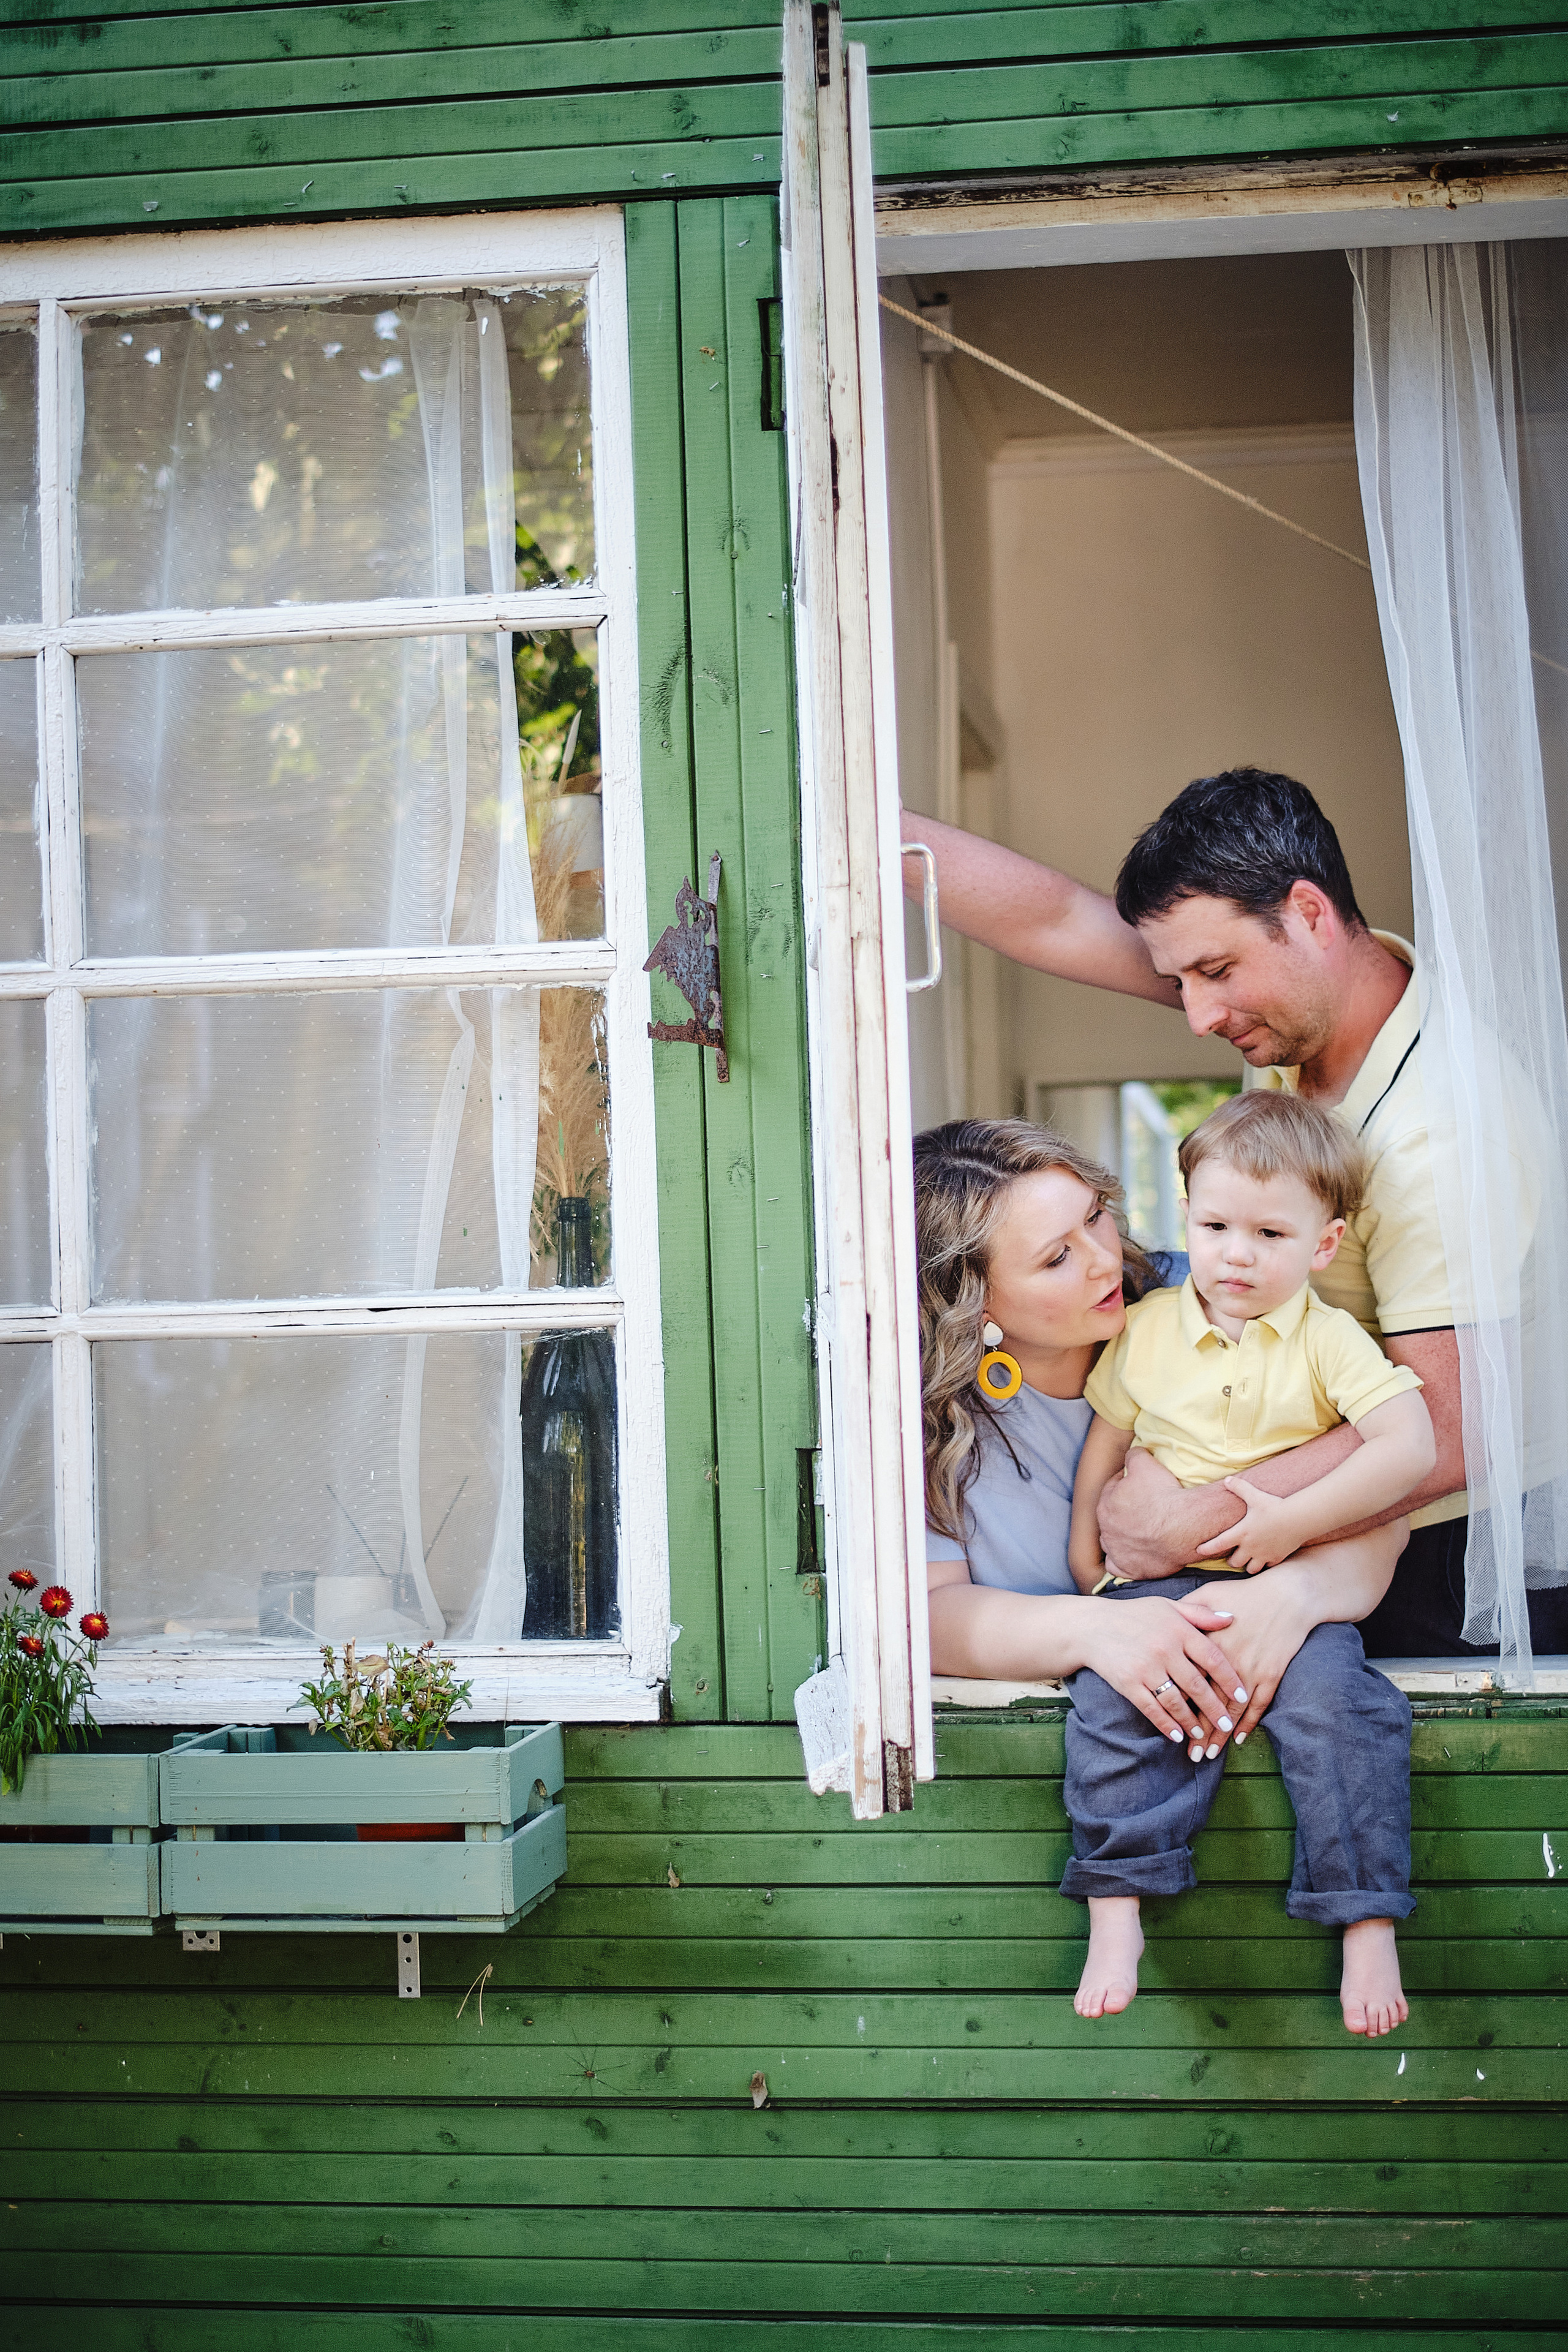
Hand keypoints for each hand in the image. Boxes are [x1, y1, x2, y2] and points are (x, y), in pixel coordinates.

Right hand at [1079, 1597, 1250, 1750]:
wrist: (1091, 1626)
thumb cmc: (1133, 1614)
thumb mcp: (1167, 1606)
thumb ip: (1200, 1613)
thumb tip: (1232, 1618)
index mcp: (1178, 1629)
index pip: (1213, 1658)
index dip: (1230, 1679)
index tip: (1242, 1696)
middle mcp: (1164, 1649)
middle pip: (1197, 1685)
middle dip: (1215, 1709)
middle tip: (1227, 1724)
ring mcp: (1146, 1668)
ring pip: (1176, 1702)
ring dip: (1192, 1722)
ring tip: (1203, 1734)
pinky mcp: (1128, 1683)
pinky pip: (1152, 1709)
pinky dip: (1166, 1724)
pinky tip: (1177, 1735)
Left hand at [1096, 1447, 1193, 1580]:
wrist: (1183, 1526)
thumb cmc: (1164, 1494)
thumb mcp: (1146, 1463)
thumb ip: (1133, 1455)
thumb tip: (1132, 1454)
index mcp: (1105, 1503)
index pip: (1113, 1489)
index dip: (1127, 1484)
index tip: (1141, 1485)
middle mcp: (1105, 1528)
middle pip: (1112, 1515)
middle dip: (1125, 1510)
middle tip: (1145, 1508)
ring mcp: (1115, 1550)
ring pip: (1112, 1541)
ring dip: (1122, 1536)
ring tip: (1141, 1531)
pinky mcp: (1127, 1568)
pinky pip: (1117, 1566)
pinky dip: (1123, 1561)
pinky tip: (1133, 1555)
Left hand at [1180, 1573, 1313, 1751]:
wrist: (1287, 1595)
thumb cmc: (1244, 1594)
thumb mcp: (1209, 1594)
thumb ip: (1185, 1612)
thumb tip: (1162, 1623)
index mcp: (1208, 1643)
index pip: (1187, 1680)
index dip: (1175, 1703)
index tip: (1164, 1722)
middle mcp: (1228, 1660)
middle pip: (1208, 1702)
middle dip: (1198, 1731)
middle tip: (1188, 1754)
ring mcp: (1251, 1669)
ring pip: (1233, 1710)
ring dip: (1221, 1735)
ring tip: (1209, 1755)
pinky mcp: (1271, 1674)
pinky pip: (1259, 1705)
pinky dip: (1250, 1723)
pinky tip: (1240, 1740)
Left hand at [1196, 1476, 1307, 1574]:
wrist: (1297, 1519)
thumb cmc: (1274, 1507)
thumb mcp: (1254, 1495)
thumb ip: (1239, 1487)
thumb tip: (1227, 1479)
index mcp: (1241, 1533)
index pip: (1218, 1544)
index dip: (1206, 1548)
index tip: (1198, 1550)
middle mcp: (1250, 1547)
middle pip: (1234, 1562)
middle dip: (1231, 1560)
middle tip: (1232, 1555)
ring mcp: (1264, 1555)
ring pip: (1250, 1569)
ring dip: (1247, 1565)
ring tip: (1248, 1559)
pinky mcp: (1277, 1558)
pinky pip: (1267, 1567)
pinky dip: (1264, 1564)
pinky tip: (1265, 1557)